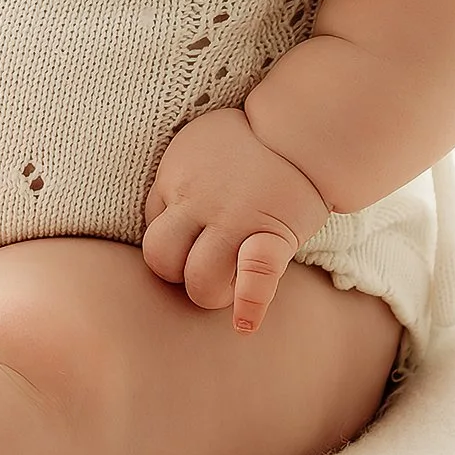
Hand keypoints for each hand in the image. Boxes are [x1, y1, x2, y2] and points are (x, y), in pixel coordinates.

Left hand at [140, 107, 330, 333]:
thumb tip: (169, 210)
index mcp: (175, 177)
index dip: (174, 241)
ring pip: (200, 280)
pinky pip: (255, 276)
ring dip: (212, 293)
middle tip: (207, 266)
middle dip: (179, 274)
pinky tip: (245, 323)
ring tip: (230, 285)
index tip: (196, 236)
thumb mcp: (198, 143)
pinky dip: (250, 304)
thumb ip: (181, 176)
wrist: (301, 131)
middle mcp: (197, 201)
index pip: (153, 228)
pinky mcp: (272, 236)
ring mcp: (233, 220)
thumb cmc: (250, 139)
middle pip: (161, 260)